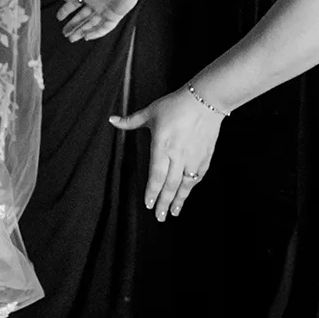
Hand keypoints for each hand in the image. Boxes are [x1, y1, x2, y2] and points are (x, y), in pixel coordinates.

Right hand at [57, 0, 143, 40]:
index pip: (74, 4)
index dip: (66, 11)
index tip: (59, 17)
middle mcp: (95, 3)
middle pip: (82, 17)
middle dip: (73, 25)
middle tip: (65, 33)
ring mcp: (104, 11)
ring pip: (91, 24)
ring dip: (82, 31)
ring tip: (72, 38)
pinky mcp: (114, 16)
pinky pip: (104, 27)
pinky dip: (96, 33)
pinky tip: (87, 37)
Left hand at [112, 87, 221, 221]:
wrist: (206, 100)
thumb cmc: (176, 105)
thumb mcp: (150, 112)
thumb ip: (131, 121)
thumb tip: (112, 120)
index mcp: (162, 147)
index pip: (156, 176)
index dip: (152, 192)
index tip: (148, 204)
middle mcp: (178, 156)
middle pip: (170, 185)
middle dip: (164, 203)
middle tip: (160, 217)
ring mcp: (193, 158)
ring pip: (185, 185)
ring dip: (179, 200)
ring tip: (174, 213)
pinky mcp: (205, 156)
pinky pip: (197, 176)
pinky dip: (191, 187)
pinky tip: (187, 193)